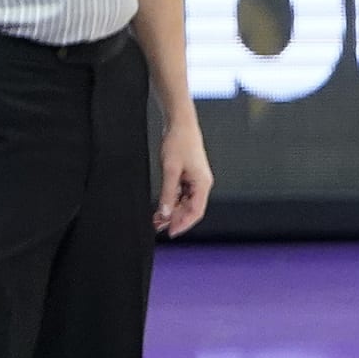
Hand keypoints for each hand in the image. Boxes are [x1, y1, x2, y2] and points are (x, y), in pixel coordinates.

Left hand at [155, 122, 213, 237]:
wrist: (180, 125)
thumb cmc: (179, 142)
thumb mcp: (170, 170)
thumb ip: (167, 194)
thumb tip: (164, 213)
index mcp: (202, 183)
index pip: (196, 211)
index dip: (183, 224)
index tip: (170, 232)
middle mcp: (201, 184)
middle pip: (191, 209)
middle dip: (175, 219)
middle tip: (158, 227)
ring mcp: (195, 180)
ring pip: (185, 203)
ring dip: (172, 212)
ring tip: (156, 219)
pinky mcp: (188, 176)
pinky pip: (181, 195)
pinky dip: (171, 202)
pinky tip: (161, 207)